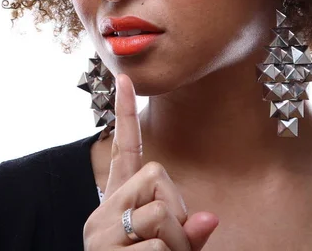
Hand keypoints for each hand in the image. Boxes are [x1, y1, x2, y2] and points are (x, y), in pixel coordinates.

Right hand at [83, 74, 217, 249]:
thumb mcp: (169, 250)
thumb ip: (185, 230)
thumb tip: (210, 217)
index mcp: (117, 203)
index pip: (122, 149)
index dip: (124, 113)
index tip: (126, 78)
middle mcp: (104, 210)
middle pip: (156, 174)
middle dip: (175, 207)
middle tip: (168, 242)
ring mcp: (101, 231)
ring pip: (161, 209)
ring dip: (176, 241)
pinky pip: (157, 244)